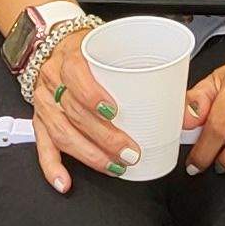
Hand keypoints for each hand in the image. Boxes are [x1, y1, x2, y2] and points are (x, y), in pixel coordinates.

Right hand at [22, 24, 138, 191]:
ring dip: (89, 154)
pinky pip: (43, 147)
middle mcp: (53, 81)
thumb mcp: (111, 46)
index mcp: (71, 57)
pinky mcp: (40, 120)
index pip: (77, 76)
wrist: (53, 43)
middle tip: (129, 151)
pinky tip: (66, 182)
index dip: (94, 96)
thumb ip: (141, 69)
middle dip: (104, 136)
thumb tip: (184, 103)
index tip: (115, 112)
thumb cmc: (87, 48)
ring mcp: (45, 102)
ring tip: (114, 166)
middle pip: (74, 112)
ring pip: (62, 132)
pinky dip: (53, 167)